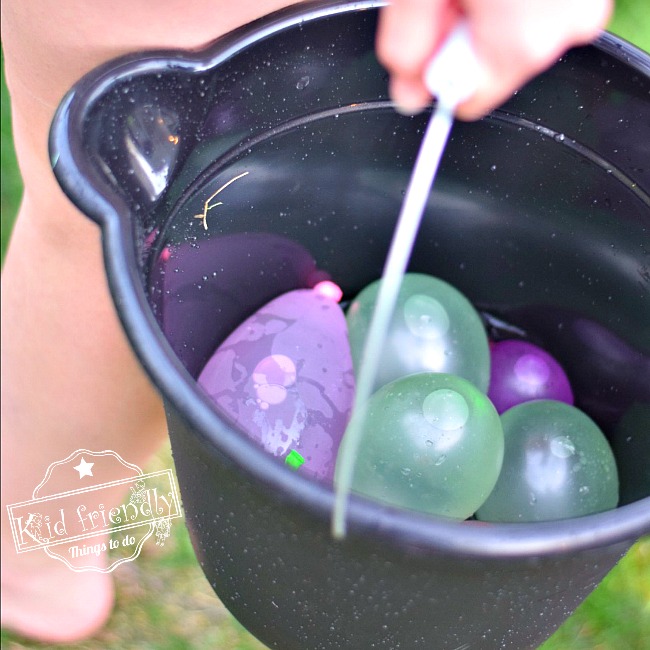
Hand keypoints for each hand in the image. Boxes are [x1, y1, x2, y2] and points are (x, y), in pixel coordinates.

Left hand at [376, 0, 612, 119]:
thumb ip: (406, 49)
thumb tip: (409, 94)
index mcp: (521, 42)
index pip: (466, 103)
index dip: (436, 75)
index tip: (426, 44)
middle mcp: (563, 28)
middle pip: (493, 68)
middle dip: (462, 37)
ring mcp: (584, 2)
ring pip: (519, 36)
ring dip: (489, 12)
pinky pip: (542, 9)